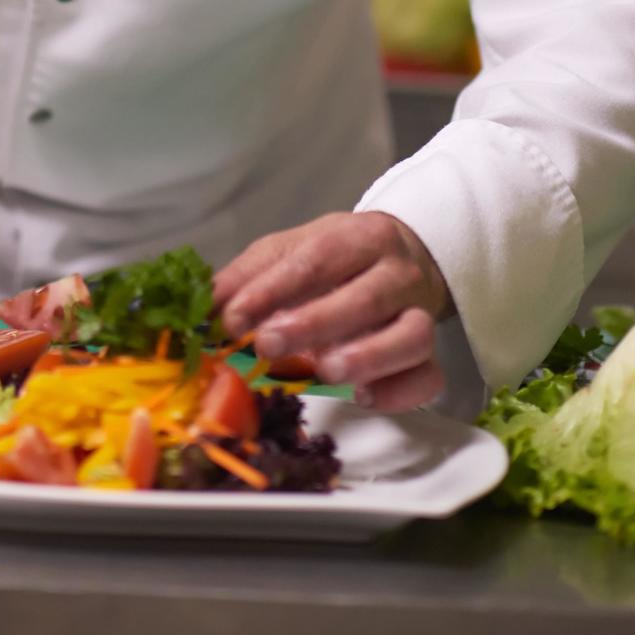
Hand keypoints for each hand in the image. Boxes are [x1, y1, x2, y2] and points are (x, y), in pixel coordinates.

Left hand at [213, 211, 449, 411]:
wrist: (401, 258)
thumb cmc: (335, 259)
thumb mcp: (291, 250)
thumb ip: (250, 276)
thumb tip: (204, 307)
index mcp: (359, 237)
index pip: (319, 256)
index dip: (275, 288)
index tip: (234, 318)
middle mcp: (396, 272)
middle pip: (367, 296)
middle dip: (315, 323)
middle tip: (267, 346)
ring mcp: (420, 314)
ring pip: (412, 335)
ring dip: (368, 357)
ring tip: (325, 372)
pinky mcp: (431, 356)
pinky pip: (429, 377)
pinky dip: (401, 391)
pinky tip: (365, 397)